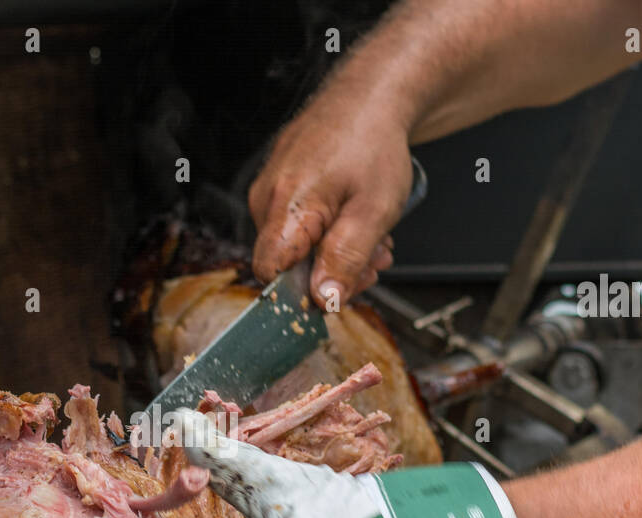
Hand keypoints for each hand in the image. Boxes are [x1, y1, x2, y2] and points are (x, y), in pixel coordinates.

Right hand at [248, 88, 412, 309]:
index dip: (303, 291)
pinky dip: (328, 232)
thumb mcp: (374, 211)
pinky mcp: (278, 186)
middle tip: (374, 258)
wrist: (371, 95)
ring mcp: (269, 191)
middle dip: (334, 271)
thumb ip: (347, 259)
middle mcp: (267, 199)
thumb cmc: (373, 143)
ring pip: (296, 248)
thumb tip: (323, 299)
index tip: (340, 285)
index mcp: (286, 207)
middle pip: (287, 264)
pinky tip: (354, 219)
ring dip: (336, 252)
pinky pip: (297, 227)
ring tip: (372, 235)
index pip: (270, 274)